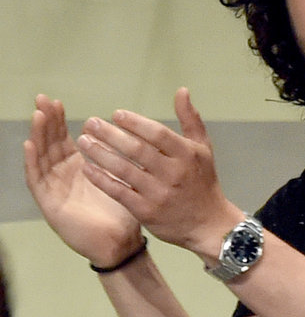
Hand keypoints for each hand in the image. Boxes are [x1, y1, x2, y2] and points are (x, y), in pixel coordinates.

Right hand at [24, 96, 141, 266]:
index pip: (63, 138)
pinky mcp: (50, 204)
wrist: (122, 243)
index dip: (58, 120)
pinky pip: (37, 180)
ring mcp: (54, 189)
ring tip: (37, 115)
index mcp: (79, 167)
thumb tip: (139, 133)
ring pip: (41, 157)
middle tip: (42, 99)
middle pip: (49, 143)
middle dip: (45, 121)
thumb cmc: (125, 212)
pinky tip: (30, 145)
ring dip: (38, 136)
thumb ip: (126, 156)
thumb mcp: (125, 177)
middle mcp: (63, 176)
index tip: (57, 101)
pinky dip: (32, 162)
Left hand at [75, 88, 232, 251]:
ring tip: (83, 141)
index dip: (135, 122)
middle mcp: (173, 173)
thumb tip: (181, 91)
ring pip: (123, 169)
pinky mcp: (147, 212)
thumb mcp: (203, 149)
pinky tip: (87, 168)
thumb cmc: (203, 182)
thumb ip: (190, 119)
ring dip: (100, 154)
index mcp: (187, 154)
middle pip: (136, 150)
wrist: (208, 225)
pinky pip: (118, 192)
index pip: (157, 133)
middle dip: (110, 134)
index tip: (116, 115)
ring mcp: (159, 194)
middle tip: (91, 123)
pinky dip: (101, 179)